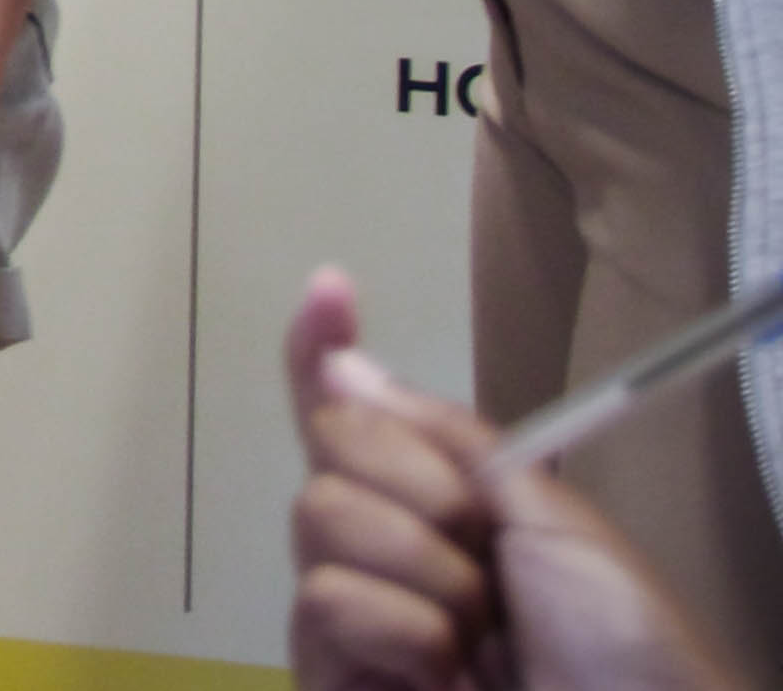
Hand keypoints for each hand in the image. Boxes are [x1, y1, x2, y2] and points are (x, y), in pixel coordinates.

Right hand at [285, 269, 718, 690]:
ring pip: (319, 517)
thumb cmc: (619, 638)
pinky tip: (443, 674)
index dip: (325, 351)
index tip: (331, 286)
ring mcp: (352, 614)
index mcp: (439, 506)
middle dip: (417, 488)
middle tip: (483, 550)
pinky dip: (400, 628)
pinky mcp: (327, 672)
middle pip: (328, 449)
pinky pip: (323, 600)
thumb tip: (341, 365)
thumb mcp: (554, 518)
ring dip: (422, 570)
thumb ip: (444, 437)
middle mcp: (382, 548)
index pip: (356, 418)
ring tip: (479, 635)